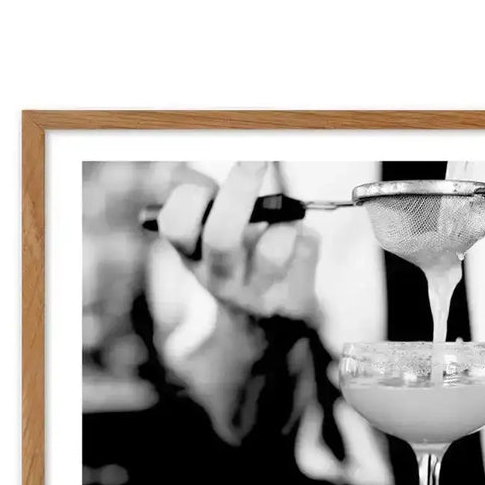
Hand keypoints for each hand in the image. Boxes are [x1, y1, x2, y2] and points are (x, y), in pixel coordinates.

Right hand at [157, 161, 318, 320]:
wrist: (263, 325)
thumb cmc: (235, 262)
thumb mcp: (206, 236)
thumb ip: (198, 197)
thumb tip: (185, 170)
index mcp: (192, 257)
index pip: (176, 225)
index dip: (191, 196)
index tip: (210, 183)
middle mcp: (220, 278)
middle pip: (222, 235)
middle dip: (240, 190)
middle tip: (257, 159)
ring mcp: (259, 293)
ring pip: (274, 249)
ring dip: (284, 223)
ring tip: (285, 223)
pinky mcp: (294, 300)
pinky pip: (308, 247)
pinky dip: (307, 235)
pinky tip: (300, 244)